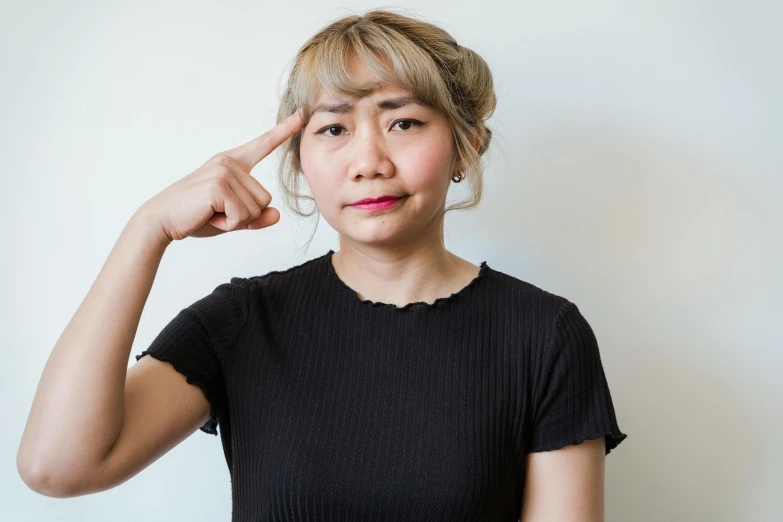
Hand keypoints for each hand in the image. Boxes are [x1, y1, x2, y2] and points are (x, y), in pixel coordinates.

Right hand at [139, 110, 303, 240]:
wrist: (161, 220)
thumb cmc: (195, 216)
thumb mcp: (231, 218)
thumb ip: (255, 217)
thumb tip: (276, 215)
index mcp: (232, 164)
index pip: (263, 145)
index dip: (283, 131)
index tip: (300, 115)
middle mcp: (229, 163)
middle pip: (265, 199)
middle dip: (245, 216)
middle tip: (217, 212)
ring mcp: (224, 172)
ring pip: (256, 208)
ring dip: (236, 221)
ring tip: (211, 212)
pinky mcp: (218, 186)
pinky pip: (242, 215)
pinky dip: (228, 224)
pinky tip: (209, 216)